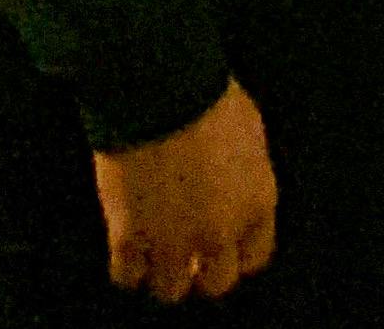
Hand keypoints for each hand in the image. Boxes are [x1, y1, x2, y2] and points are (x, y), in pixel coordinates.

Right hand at [92, 81, 275, 301]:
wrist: (163, 94)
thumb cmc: (211, 100)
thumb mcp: (250, 136)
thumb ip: (245, 177)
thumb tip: (235, 192)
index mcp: (257, 203)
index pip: (256, 257)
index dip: (237, 254)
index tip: (225, 248)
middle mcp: (220, 231)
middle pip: (217, 283)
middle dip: (204, 271)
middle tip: (189, 254)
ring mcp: (174, 241)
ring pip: (171, 290)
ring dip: (164, 272)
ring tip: (157, 250)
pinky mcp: (130, 240)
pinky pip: (127, 277)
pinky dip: (127, 266)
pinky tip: (128, 244)